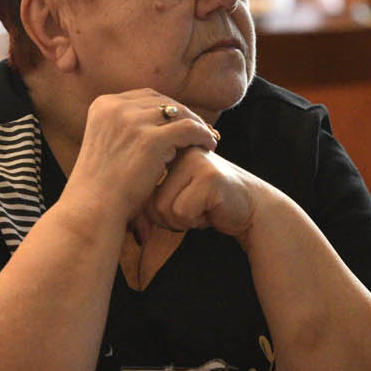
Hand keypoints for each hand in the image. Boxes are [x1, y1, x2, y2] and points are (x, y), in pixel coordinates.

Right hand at [63, 91, 218, 234]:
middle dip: (184, 114)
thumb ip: (126, 129)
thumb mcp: (108, 145)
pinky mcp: (150, 140)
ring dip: (196, 123)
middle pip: (162, 101)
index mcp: (103, 105)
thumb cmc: (102, 186)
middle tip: (201, 128)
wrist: (92, 209)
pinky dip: (202, 135)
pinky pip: (188, 128)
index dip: (167, 108)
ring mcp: (132, 122)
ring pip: (178, 112)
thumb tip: (157, 119)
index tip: (183, 121)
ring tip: (208, 138)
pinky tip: (209, 145)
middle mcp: (116, 108)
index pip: (145, 97)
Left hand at [142, 146, 259, 240]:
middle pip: (149, 201)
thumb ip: (146, 195)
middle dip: (168, 217)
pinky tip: (210, 210)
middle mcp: (179, 150)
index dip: (156, 210)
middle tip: (192, 207)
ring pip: (163, 208)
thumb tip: (120, 217)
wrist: (250, 207)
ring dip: (181, 220)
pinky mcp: (208, 177)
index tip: (180, 204)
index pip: (139, 190)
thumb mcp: (171, 194)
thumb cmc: (205, 203)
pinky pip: (181, 213)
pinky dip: (194, 221)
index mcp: (166, 149)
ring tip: (201, 207)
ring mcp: (195, 161)